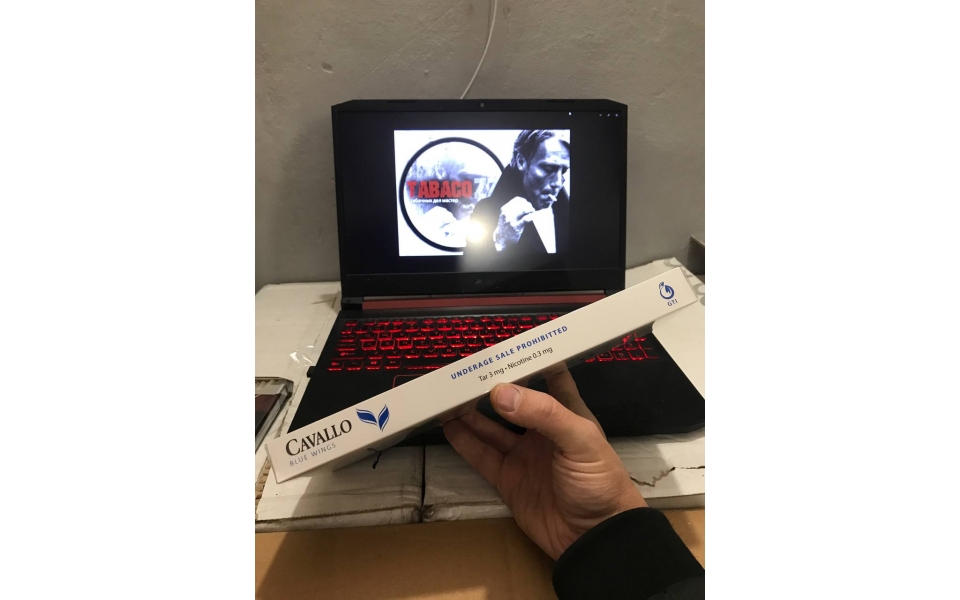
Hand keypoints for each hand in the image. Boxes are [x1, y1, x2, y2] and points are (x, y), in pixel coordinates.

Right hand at [442, 371, 646, 559]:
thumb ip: (543, 414)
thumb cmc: (600, 482)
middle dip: (492, 385)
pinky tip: (448, 425)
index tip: (505, 344)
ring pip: (491, 427)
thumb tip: (501, 393)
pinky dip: (464, 441)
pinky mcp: (509, 480)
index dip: (531, 360)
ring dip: (471, 412)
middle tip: (464, 370)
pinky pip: (482, 456)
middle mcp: (543, 431)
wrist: (596, 538)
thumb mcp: (579, 440)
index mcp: (568, 413)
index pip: (550, 376)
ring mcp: (524, 455)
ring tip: (447, 395)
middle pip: (513, 401)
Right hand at [493, 196, 535, 250]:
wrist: (501, 239)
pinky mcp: (516, 227)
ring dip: (530, 210)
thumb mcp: (505, 215)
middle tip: (532, 209)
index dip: (524, 201)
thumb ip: (512, 209)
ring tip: (532, 212)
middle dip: (529, 205)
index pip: (517, 200)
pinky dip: (531, 216)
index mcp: (504, 209)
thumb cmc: (505, 226)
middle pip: (521, 204)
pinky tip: (533, 216)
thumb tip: (524, 202)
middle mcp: (507, 214)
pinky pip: (526, 219)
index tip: (527, 204)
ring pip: (524, 210)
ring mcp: (511, 220)